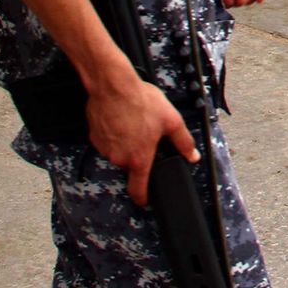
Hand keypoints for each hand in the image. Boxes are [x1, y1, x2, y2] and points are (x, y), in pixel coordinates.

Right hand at [86, 69, 197, 206]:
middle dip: (138, 153)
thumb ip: (183, 142)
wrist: (113, 86)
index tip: (145, 201)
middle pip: (131, 164)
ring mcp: (104, 149)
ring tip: (134, 122)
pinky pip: (108, 141)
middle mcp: (119, 158)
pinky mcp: (95, 137)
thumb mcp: (171, 120)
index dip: (143, 198)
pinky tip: (122, 119)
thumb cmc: (141, 101)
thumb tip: (192, 156)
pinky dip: (114, 134)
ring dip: (126, 142)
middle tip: (146, 133)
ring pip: (119, 151)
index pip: (138, 189)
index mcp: (138, 158)